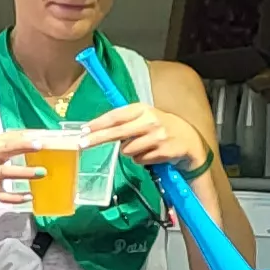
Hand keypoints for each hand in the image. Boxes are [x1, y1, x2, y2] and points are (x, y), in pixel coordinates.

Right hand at [0, 133, 44, 211]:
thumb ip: (8, 142)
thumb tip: (32, 137)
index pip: (9, 138)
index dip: (25, 137)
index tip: (42, 137)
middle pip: (6, 150)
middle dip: (23, 147)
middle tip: (40, 146)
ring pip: (7, 173)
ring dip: (24, 173)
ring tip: (42, 172)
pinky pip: (4, 196)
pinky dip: (16, 198)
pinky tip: (30, 197)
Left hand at [80, 102, 210, 174]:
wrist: (188, 139)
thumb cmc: (159, 127)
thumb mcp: (144, 117)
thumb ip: (124, 121)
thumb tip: (95, 129)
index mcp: (142, 109)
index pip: (116, 116)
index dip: (98, 123)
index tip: (83, 130)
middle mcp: (149, 120)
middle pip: (117, 132)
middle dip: (97, 139)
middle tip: (81, 144)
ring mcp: (157, 136)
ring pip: (127, 150)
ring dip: (129, 152)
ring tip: (142, 146)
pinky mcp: (162, 151)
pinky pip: (139, 160)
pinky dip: (141, 159)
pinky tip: (151, 153)